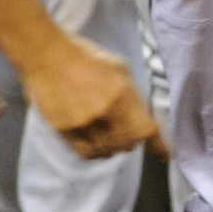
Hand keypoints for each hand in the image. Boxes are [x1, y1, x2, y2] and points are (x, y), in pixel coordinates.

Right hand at [18, 31, 161, 160]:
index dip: (158, 146)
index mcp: (122, 94)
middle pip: (128, 144)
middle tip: (126, 134)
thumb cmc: (85, 56)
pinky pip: (86, 152)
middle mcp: (105, 112)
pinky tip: (95, 144)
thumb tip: (139, 116)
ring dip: (112, 147)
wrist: (48, 55)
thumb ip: (131, 94)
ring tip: (108, 137)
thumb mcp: (118, 68)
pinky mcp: (65, 129)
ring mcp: (84, 122)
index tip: (164, 156)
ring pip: (107, 151)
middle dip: (130, 141)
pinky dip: (95, 152)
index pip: (146, 130)